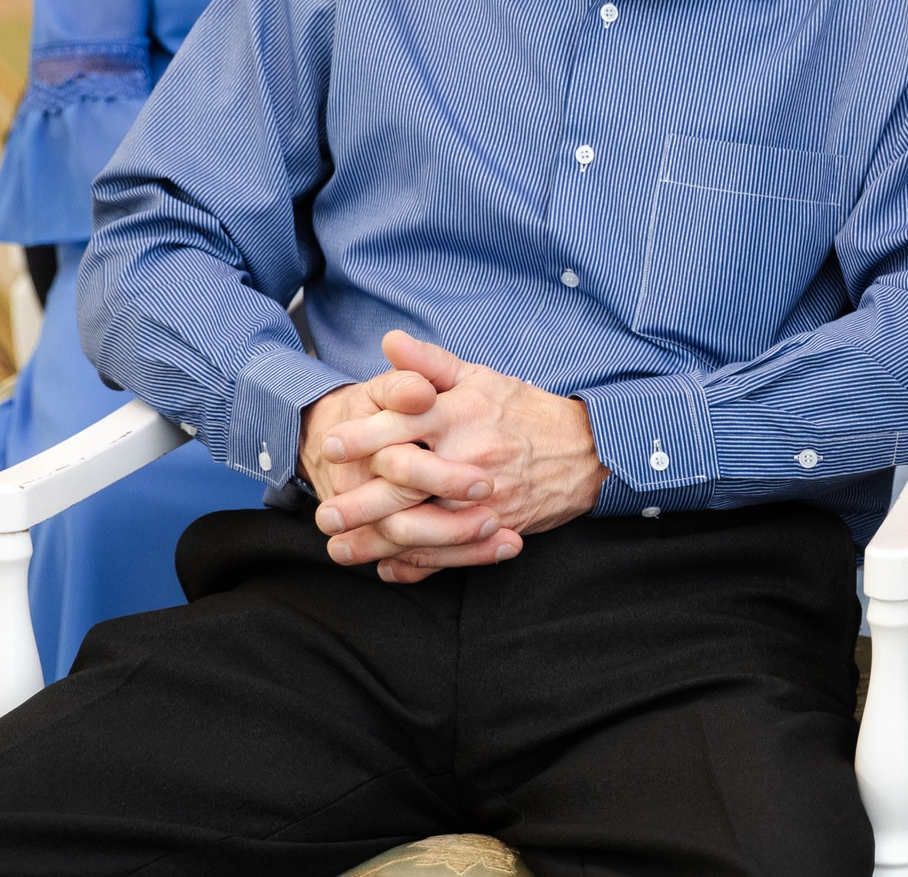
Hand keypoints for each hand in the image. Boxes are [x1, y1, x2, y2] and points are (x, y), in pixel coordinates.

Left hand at [314, 330, 609, 582]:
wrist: (585, 450)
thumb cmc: (523, 410)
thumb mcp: (479, 377)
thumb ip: (430, 363)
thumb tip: (390, 341)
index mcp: (462, 414)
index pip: (405, 421)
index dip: (365, 435)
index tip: (332, 447)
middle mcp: (470, 455)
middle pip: (405, 481)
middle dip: (359, 500)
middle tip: (323, 512)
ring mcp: (482, 497)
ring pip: (422, 524)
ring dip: (375, 541)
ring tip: (338, 547)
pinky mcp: (494, 527)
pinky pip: (448, 552)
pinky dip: (414, 564)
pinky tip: (384, 566)